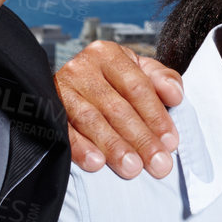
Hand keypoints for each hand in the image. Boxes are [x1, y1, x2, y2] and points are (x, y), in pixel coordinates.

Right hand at [55, 40, 183, 178]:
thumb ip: (162, 79)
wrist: (68, 87)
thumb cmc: (111, 81)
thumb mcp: (139, 71)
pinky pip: (65, 132)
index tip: (171, 141)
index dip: (156, 115)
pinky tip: (96, 164)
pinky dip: (81, 149)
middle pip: (117, 107)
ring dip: (114, 147)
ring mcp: (61, 88)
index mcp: (108, 54)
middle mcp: (82, 67)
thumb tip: (175, 95)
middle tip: (158, 164)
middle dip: (141, 138)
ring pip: (92, 120)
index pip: (137, 86)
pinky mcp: (46, 110)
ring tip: (132, 168)